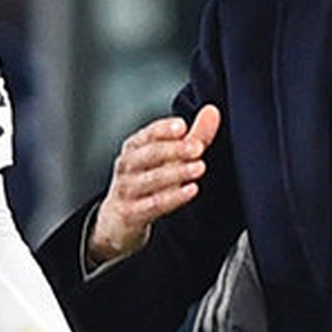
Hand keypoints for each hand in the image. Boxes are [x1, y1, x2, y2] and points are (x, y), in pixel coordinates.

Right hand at [88, 105, 220, 264]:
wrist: (118, 219)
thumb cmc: (145, 181)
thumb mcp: (168, 158)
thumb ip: (193, 136)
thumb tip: (212, 112)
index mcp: (135, 147)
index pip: (149, 133)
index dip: (165, 129)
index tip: (182, 126)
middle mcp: (128, 165)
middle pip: (149, 154)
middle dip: (174, 149)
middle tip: (197, 147)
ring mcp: (127, 189)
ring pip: (151, 179)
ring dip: (176, 173)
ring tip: (198, 168)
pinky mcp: (132, 213)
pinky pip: (153, 204)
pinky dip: (172, 197)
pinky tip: (190, 190)